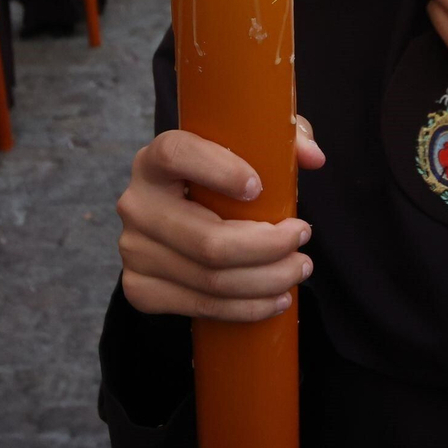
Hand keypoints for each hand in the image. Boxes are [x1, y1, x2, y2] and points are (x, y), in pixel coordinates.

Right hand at [117, 116, 325, 321]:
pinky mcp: (139, 287)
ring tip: (298, 269)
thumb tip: (313, 158)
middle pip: (208, 241)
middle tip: (302, 238)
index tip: (259, 187)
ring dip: (267, 281)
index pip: (178, 155)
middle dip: (269, 247)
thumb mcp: (249, 146)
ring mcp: (134, 250)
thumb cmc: (219, 175)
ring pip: (212, 280)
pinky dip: (245, 308)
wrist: (178, 215)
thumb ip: (283, 139)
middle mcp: (137, 204)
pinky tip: (274, 299)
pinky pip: (201, 306)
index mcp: (154, 159)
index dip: (219, 170)